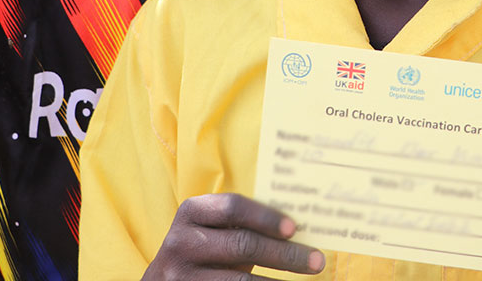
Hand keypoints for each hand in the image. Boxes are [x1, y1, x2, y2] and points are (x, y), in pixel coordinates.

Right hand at [142, 193, 325, 279]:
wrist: (164, 280)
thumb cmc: (204, 248)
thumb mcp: (214, 230)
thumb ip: (243, 224)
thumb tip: (297, 229)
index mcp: (192, 211)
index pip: (233, 207)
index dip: (266, 217)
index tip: (295, 229)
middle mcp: (182, 242)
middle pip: (243, 245)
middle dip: (285, 254)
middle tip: (317, 261)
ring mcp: (181, 275)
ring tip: (306, 278)